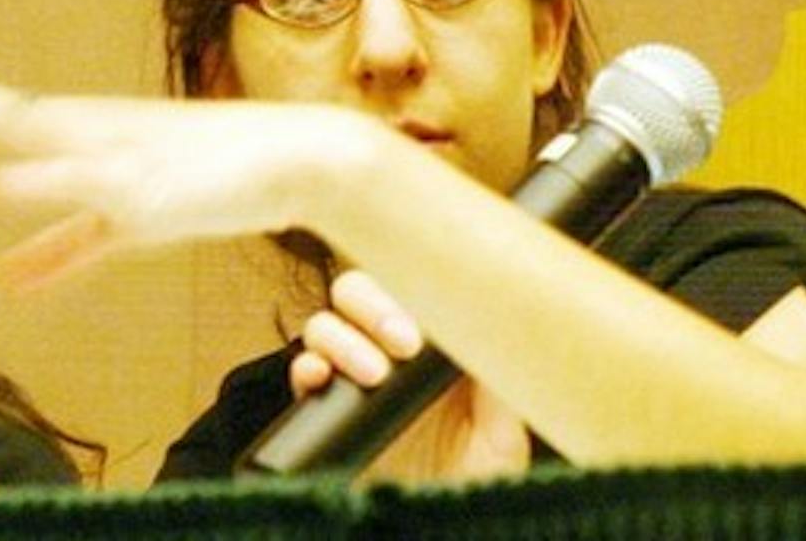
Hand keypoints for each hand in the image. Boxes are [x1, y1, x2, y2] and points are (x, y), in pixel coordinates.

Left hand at [0, 50, 382, 285]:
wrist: (294, 163)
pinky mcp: (150, 187)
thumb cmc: (209, 185)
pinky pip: (91, 189)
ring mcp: (107, 154)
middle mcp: (73, 132)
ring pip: (6, 132)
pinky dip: (50, 186)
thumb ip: (63, 247)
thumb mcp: (122, 226)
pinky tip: (6, 184)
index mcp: (64, 138)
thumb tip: (7, 279)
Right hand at [289, 270, 530, 481]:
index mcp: (436, 349)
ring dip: (343, 338)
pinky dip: (305, 367)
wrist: (435, 535)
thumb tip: (500, 328)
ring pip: (327, 324)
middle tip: (403, 343)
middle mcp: (392, 355)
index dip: (413, 290)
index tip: (431, 320)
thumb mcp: (502, 436)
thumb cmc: (475, 483)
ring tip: (372, 374)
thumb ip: (497, 385)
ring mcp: (355, 380)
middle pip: (361, 293)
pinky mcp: (326, 413)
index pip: (412, 290)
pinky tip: (320, 377)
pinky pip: (303, 373)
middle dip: (375, 306)